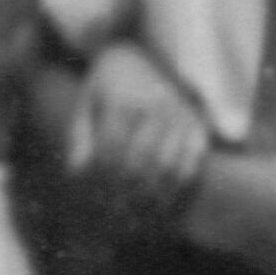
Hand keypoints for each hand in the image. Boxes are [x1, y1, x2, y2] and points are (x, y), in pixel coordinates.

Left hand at [66, 41, 211, 209]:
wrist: (137, 53)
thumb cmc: (105, 86)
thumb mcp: (84, 105)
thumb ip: (79, 139)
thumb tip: (78, 176)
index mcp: (123, 104)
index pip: (112, 156)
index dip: (103, 185)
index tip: (96, 207)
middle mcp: (156, 110)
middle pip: (140, 167)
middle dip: (128, 198)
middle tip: (118, 221)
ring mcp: (181, 118)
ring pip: (168, 169)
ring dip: (154, 199)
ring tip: (141, 219)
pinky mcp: (198, 125)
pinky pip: (193, 164)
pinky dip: (180, 188)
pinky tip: (166, 203)